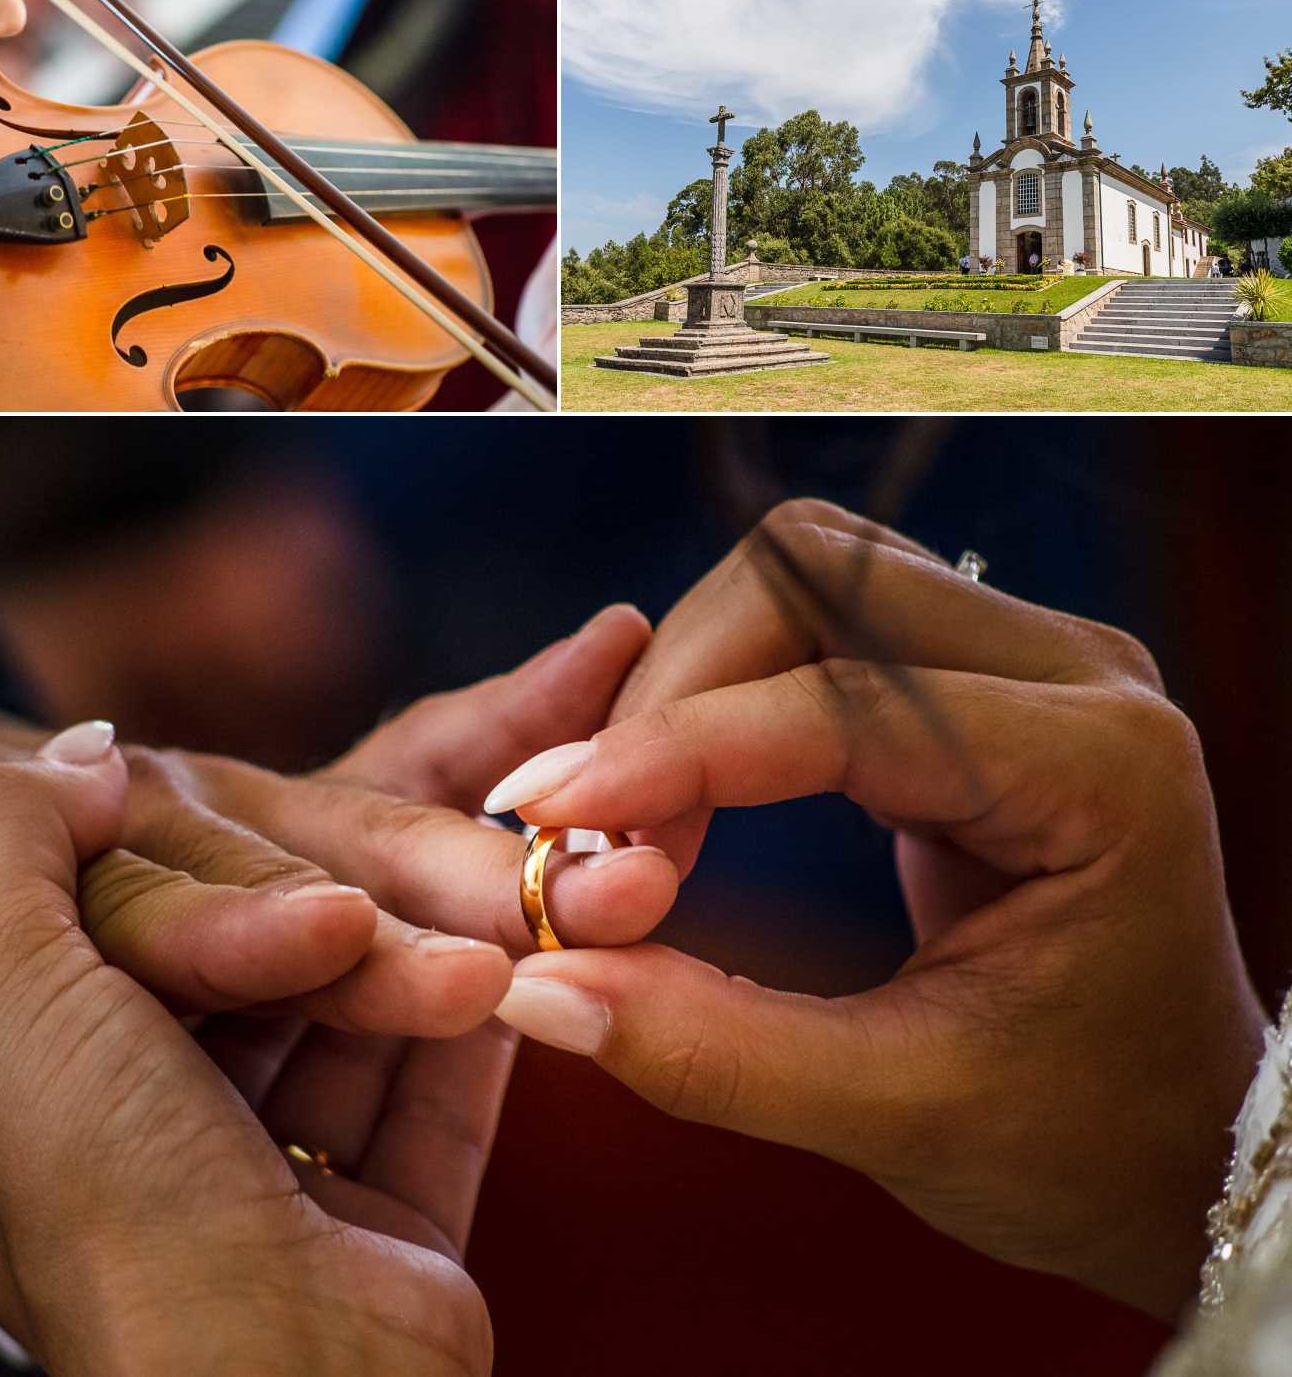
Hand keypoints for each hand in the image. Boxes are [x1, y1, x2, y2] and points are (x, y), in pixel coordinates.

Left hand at [0, 605, 677, 1192]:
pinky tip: (531, 960)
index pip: (163, 925)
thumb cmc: (128, 1207)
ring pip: (370, 1031)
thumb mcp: (2, 997)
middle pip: (285, 977)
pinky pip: (435, 1106)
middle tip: (486, 851)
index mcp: (41, 1098)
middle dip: (388, 909)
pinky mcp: (381, 1233)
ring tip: (536, 894)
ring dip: (450, 960)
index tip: (322, 806)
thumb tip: (85, 754)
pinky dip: (482, 1033)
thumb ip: (8, 845)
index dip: (255, 868)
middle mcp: (151, 1153)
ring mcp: (274, 1199)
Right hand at [488, 500, 1266, 1319]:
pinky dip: (727, 685)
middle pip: (816, 575)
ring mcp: (1026, 660)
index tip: (546, 810)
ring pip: (806, 576)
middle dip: (678, 684)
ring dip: (694, 674)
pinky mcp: (975, 678)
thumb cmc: (1076, 1139)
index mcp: (1097, 771)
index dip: (677, 748)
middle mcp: (1072, 674)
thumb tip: (535, 991)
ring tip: (634, 811)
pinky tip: (686, 783)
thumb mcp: (899, 1112)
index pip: (848, 704)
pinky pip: (819, 625)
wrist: (1179, 1138)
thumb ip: (714, 1049)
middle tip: (594, 823)